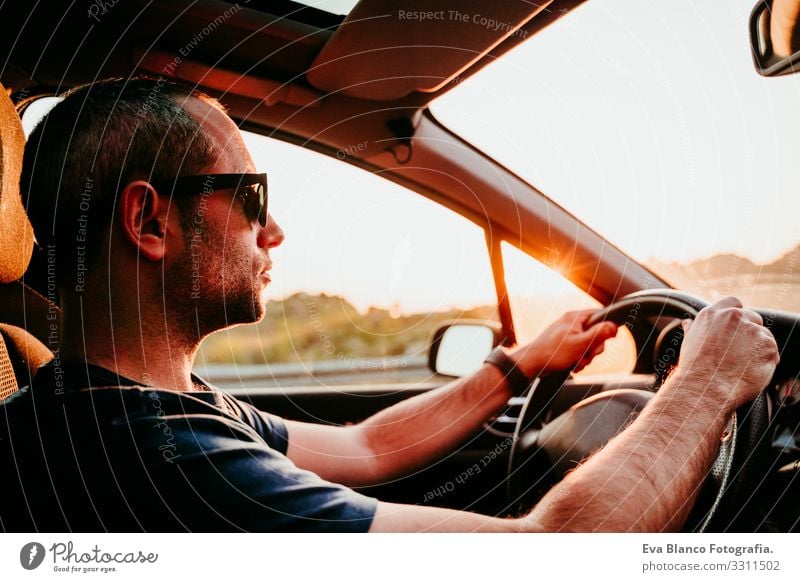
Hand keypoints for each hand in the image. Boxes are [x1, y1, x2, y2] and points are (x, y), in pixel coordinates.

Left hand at [510, 309, 617, 376]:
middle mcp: (572, 323)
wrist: (532, 364)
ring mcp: (568, 334)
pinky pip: (580, 350)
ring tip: (577, 362)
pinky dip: (579, 359)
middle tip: (586, 355)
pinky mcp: (565, 344)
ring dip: (586, 356)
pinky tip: (573, 365)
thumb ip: (598, 334)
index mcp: (575, 317)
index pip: (600, 315)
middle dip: (594, 348)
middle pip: (596, 332)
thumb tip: (614, 326)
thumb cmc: (553, 353)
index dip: (607, 327)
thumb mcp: (580, 344)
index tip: (609, 338)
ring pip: (589, 344)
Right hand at [675, 296, 778, 410]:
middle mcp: (733, 317)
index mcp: (713, 314)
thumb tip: (687, 322)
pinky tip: (750, 371)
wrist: (705, 388)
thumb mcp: (689, 342)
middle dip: (749, 333)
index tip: (735, 330)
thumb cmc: (694, 369)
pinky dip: (766, 361)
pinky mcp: (767, 345)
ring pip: (763, 335)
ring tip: (742, 365)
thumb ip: (694, 328)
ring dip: (758, 347)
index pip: (733, 303)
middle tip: (739, 353)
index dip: (737, 316)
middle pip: (752, 317)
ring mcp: (752, 330)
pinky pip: (772, 352)